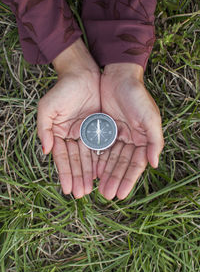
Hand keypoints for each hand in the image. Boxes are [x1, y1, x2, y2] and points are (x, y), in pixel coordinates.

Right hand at [37, 38, 99, 197]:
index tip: (67, 189)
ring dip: (89, 173)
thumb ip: (44, 130)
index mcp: (59, 134)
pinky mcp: (101, 128)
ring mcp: (87, 133)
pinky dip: (101, 159)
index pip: (62, 158)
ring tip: (92, 189)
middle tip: (81, 194)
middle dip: (78, 177)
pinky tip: (102, 172)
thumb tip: (45, 151)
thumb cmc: (62, 89)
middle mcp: (73, 136)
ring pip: (89, 157)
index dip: (64, 173)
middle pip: (76, 161)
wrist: (82, 73)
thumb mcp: (47, 108)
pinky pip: (101, 146)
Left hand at [97, 63, 163, 199]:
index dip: (129, 179)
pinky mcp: (103, 129)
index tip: (121, 194)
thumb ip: (154, 141)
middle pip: (121, 164)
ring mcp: (116, 135)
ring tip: (97, 188)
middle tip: (106, 195)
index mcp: (143, 139)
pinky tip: (92, 171)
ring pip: (110, 159)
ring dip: (105, 173)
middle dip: (114, 179)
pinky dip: (96, 160)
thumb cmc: (137, 96)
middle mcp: (130, 140)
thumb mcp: (150, 118)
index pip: (136, 164)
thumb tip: (154, 164)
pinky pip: (99, 148)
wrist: (119, 76)